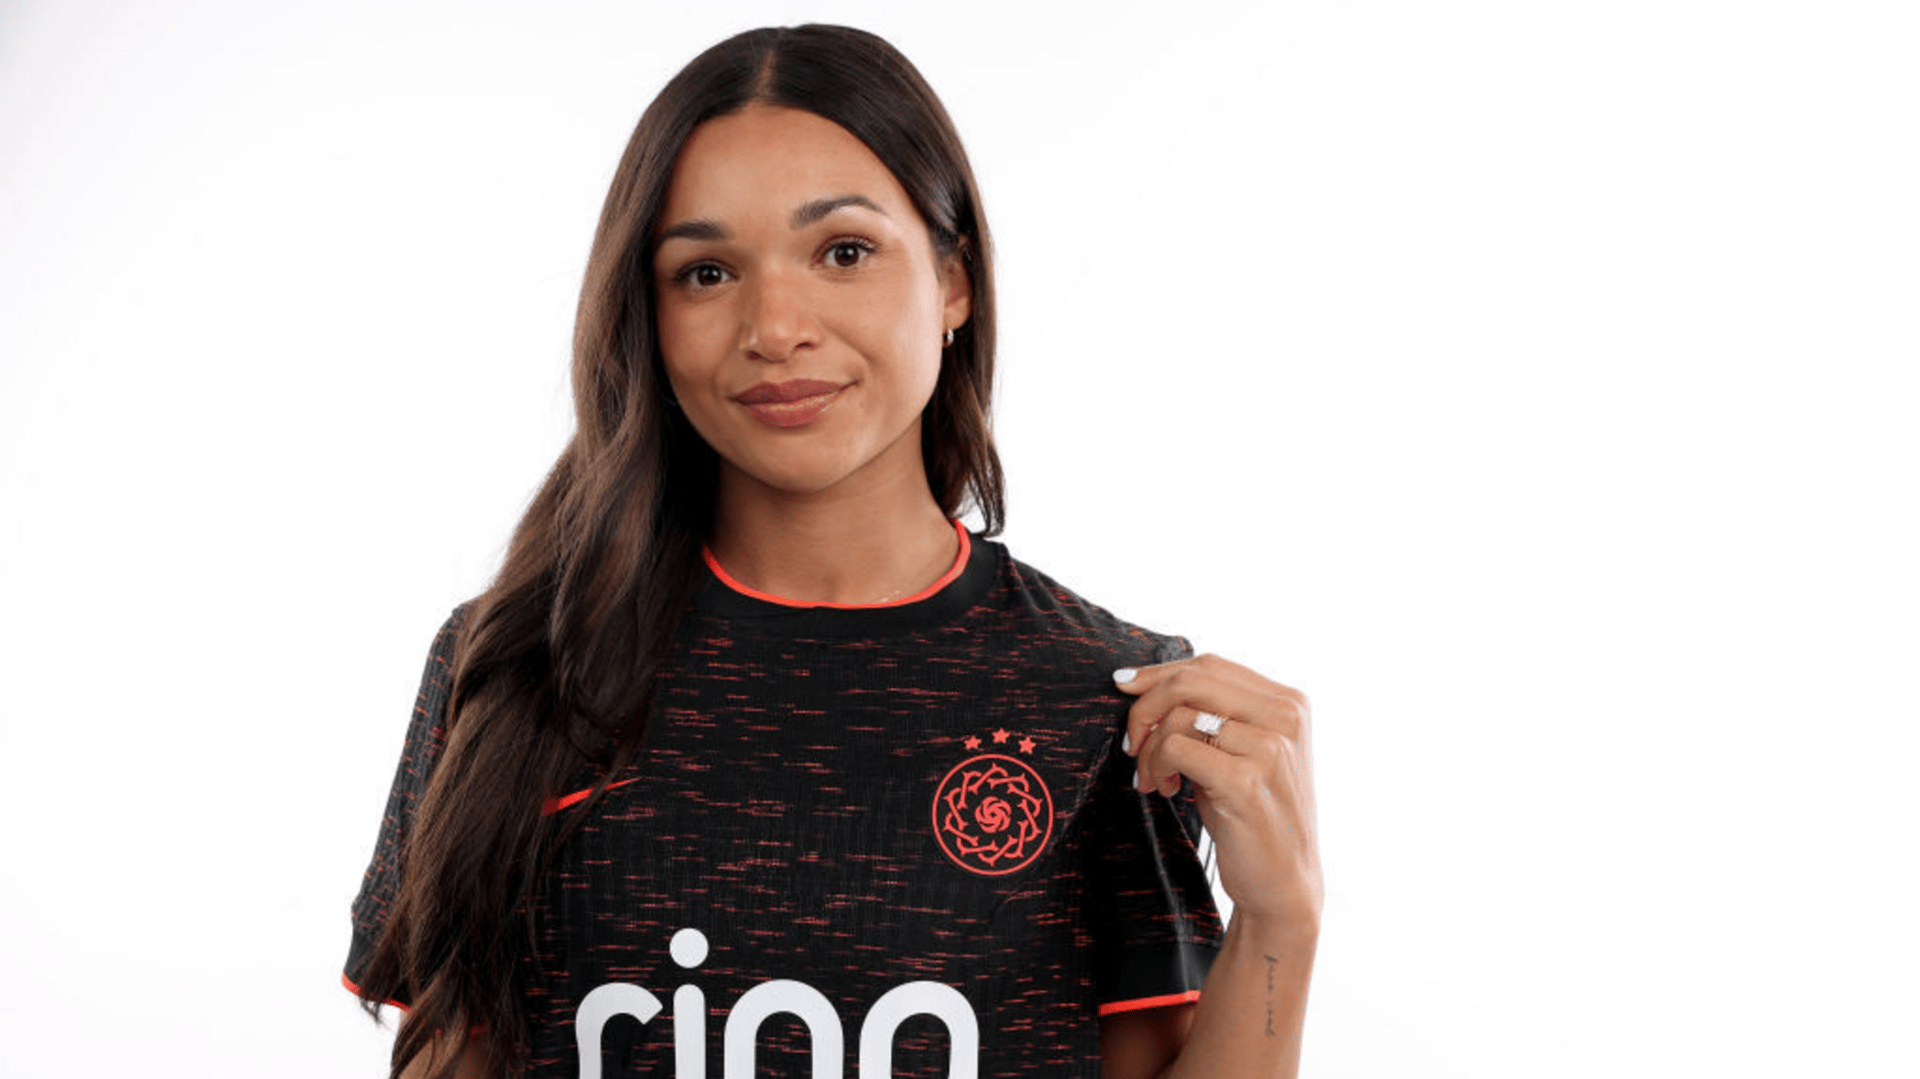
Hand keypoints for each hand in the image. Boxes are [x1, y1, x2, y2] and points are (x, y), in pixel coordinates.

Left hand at [1115, 655, 1321, 925]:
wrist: (1284, 882)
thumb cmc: (1251, 814)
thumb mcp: (1240, 753)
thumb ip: (1210, 713)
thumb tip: (1137, 681)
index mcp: (1289, 702)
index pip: (1210, 665)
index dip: (1159, 672)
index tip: (1123, 684)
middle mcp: (1285, 717)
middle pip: (1191, 680)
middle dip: (1145, 706)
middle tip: (1131, 743)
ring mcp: (1270, 748)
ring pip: (1178, 716)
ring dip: (1148, 749)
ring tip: (1152, 778)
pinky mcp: (1248, 780)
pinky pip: (1176, 748)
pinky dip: (1157, 766)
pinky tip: (1165, 790)